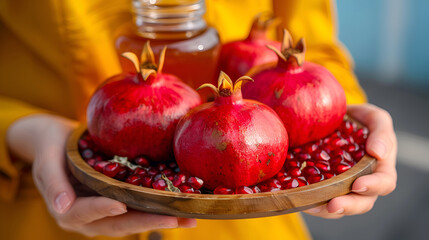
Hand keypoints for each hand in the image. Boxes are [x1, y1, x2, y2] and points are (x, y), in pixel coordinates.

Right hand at [7, 114, 195, 236]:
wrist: (55, 141)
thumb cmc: (49, 146)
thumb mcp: (46, 160)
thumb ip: (54, 183)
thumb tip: (60, 208)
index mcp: (67, 210)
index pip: (85, 214)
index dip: (102, 210)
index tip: (120, 204)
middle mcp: (89, 217)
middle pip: (118, 223)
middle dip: (147, 221)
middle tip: (174, 219)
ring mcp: (106, 210)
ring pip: (133, 219)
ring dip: (160, 219)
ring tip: (189, 218)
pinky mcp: (118, 200)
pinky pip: (138, 206)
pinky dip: (158, 207)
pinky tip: (181, 204)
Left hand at [304, 103, 396, 217]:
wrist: (329, 119)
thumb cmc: (357, 120)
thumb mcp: (373, 117)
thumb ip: (381, 130)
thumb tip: (378, 153)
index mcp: (379, 167)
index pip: (384, 182)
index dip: (373, 186)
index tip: (357, 184)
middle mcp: (361, 182)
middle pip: (362, 203)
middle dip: (349, 206)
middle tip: (333, 205)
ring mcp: (341, 188)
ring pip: (339, 207)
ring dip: (327, 210)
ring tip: (312, 206)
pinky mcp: (321, 188)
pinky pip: (318, 201)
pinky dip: (310, 203)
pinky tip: (301, 201)